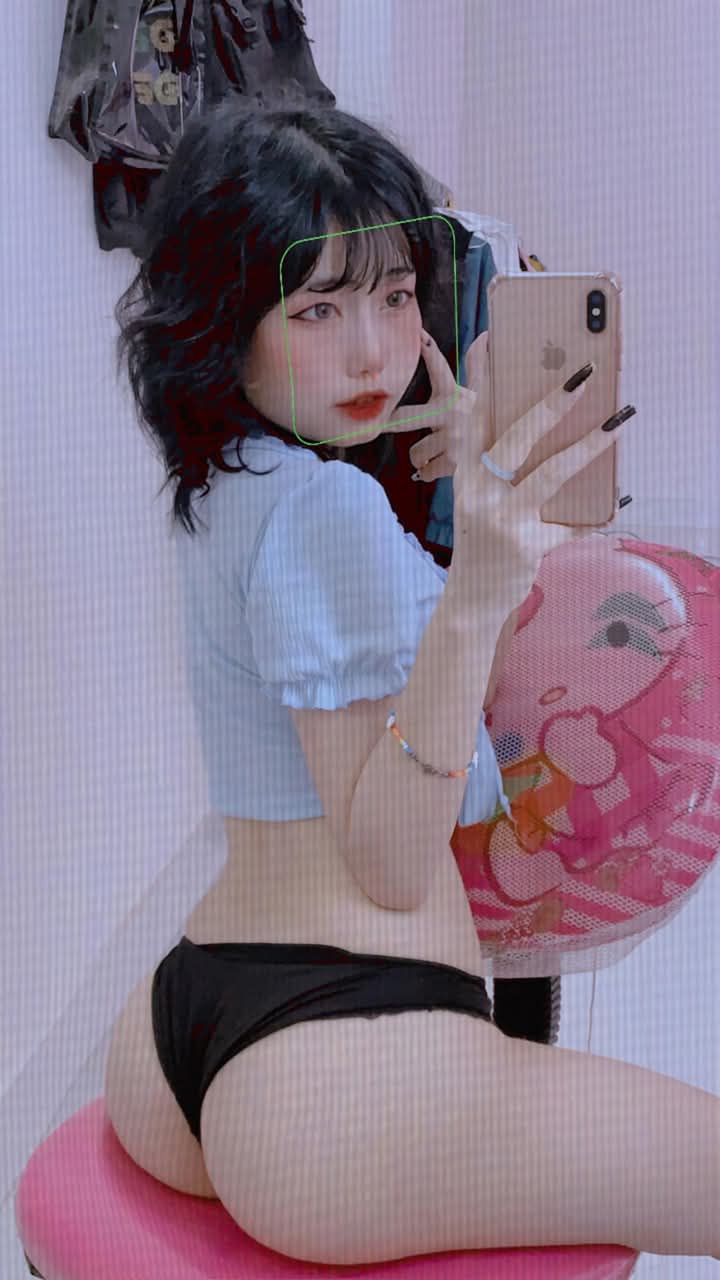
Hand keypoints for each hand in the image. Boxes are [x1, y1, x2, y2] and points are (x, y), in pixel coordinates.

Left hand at [385, 329, 490, 484]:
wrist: (505, 462)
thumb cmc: (486, 426)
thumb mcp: (483, 396)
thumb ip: (477, 368)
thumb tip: (483, 335)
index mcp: (456, 396)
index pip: (440, 368)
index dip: (429, 348)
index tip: (418, 333)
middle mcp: (453, 414)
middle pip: (404, 419)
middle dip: (391, 423)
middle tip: (383, 424)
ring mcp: (452, 439)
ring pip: (415, 451)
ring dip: (422, 456)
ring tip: (439, 453)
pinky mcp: (453, 463)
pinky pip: (425, 470)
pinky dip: (429, 472)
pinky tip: (442, 467)